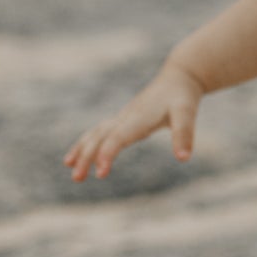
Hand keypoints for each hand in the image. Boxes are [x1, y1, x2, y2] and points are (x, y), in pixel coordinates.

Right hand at [62, 63, 204, 181]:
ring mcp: (122, 118)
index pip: (118, 138)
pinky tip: (80, 155)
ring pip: (96, 134)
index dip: (107, 154)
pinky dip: (88, 143)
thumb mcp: (187, 114)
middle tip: (76, 178)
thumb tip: (184, 158)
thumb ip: (184, 135)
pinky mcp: (123, 119)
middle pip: (100, 137)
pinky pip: (100, 132)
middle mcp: (125, 117)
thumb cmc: (182, 97)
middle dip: (86, 156)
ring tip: (69, 166)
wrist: (178, 78)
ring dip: (82, 149)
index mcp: (138, 118)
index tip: (100, 174)